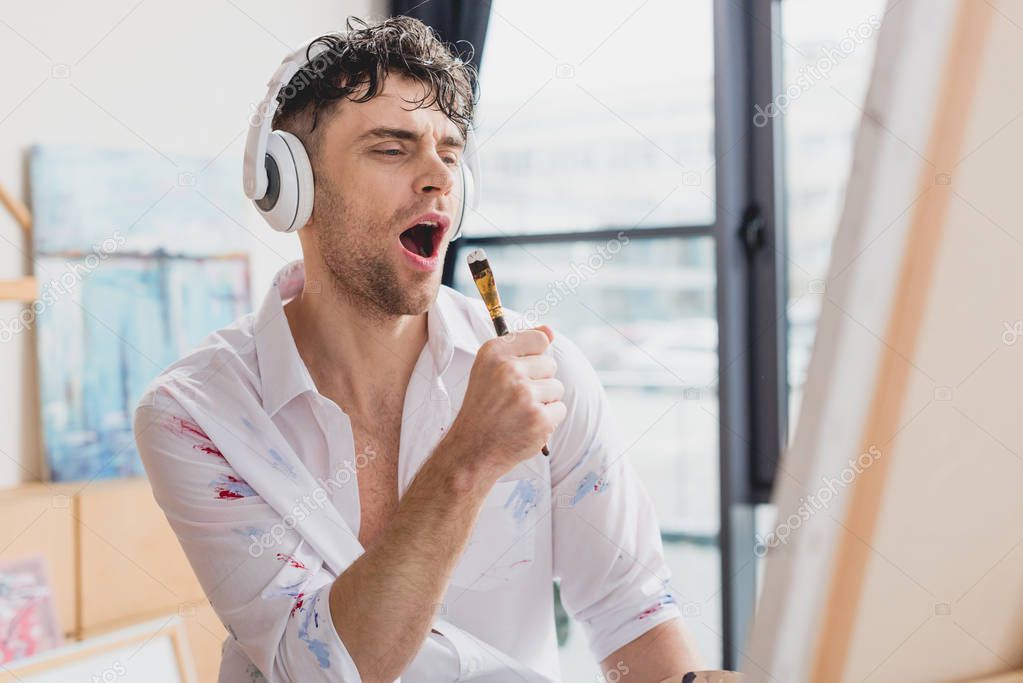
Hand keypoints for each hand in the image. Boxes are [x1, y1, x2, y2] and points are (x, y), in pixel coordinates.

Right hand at [444, 325, 565, 476]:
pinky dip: (548, 420)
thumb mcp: (490, 369)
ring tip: (520, 412)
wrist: (472, 450)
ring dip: (545, 401)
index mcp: (494, 353)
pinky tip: (526, 425)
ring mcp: (524, 395)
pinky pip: (560, 409)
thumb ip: (521, 346)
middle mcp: (508, 370)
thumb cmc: (484, 407)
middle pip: (550, 364)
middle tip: (515, 398)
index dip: (535, 355)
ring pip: (557, 388)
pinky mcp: (539, 418)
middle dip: (539, 381)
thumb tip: (551, 330)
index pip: (539, 338)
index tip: (521, 370)